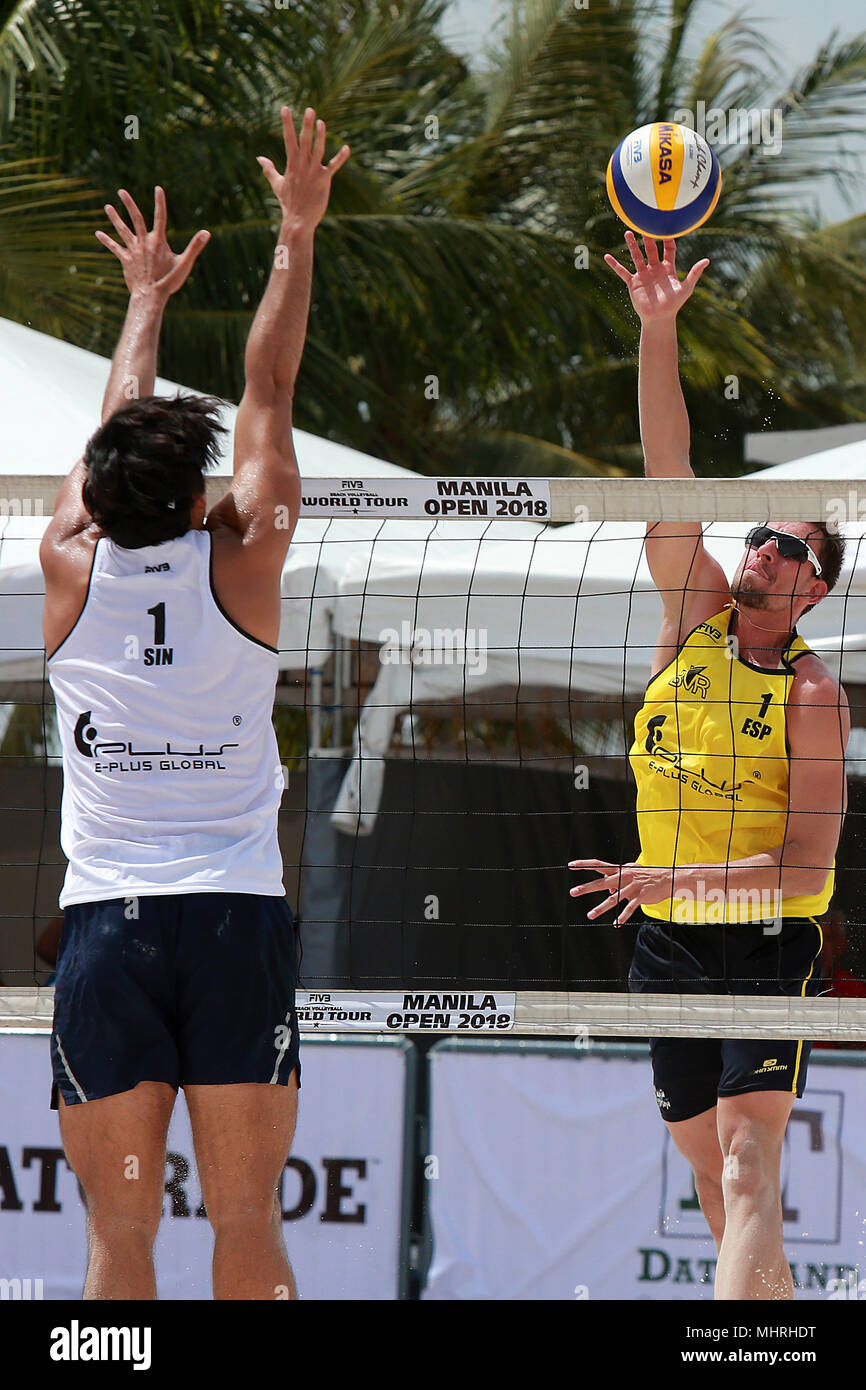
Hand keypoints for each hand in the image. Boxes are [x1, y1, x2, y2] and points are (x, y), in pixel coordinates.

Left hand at [96, 187, 209, 300]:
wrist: (151, 296)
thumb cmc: (169, 281)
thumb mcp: (184, 263)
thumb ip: (195, 247)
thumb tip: (207, 232)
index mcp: (158, 241)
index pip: (160, 217)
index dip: (160, 202)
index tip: (158, 189)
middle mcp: (144, 243)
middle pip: (135, 219)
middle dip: (129, 204)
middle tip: (121, 191)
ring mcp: (133, 251)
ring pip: (122, 231)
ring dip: (115, 218)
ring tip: (107, 207)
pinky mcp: (126, 260)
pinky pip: (114, 248)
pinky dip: (106, 240)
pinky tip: (98, 233)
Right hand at [257, 106, 349, 234]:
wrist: (298, 221)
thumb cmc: (288, 203)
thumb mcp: (276, 184)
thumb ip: (269, 169)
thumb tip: (259, 158)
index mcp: (292, 164)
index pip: (289, 140)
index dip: (287, 123)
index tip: (285, 108)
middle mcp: (302, 166)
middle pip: (304, 141)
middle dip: (306, 125)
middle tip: (310, 109)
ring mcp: (313, 172)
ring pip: (318, 150)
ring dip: (321, 136)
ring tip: (322, 122)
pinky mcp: (324, 181)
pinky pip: (334, 166)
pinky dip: (341, 158)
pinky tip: (346, 147)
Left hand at [568, 858, 674, 925]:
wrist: (667, 878)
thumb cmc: (646, 875)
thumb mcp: (631, 872)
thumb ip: (617, 878)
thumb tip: (608, 890)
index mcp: (619, 869)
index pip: (598, 864)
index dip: (584, 864)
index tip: (570, 865)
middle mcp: (623, 876)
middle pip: (601, 883)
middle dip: (586, 888)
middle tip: (573, 892)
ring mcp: (631, 887)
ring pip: (613, 899)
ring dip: (600, 908)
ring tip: (590, 915)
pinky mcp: (640, 896)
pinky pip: (629, 908)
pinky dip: (622, 917)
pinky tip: (616, 924)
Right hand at [605, 232, 707, 324]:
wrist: (659, 318)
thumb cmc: (674, 305)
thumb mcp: (686, 288)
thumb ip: (694, 273)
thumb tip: (707, 260)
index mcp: (668, 268)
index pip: (668, 249)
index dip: (668, 239)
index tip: (666, 227)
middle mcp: (655, 269)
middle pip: (651, 249)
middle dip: (648, 237)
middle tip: (645, 223)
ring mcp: (643, 275)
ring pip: (636, 257)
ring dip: (632, 245)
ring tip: (628, 232)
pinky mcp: (633, 283)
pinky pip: (622, 272)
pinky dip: (614, 265)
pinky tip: (607, 257)